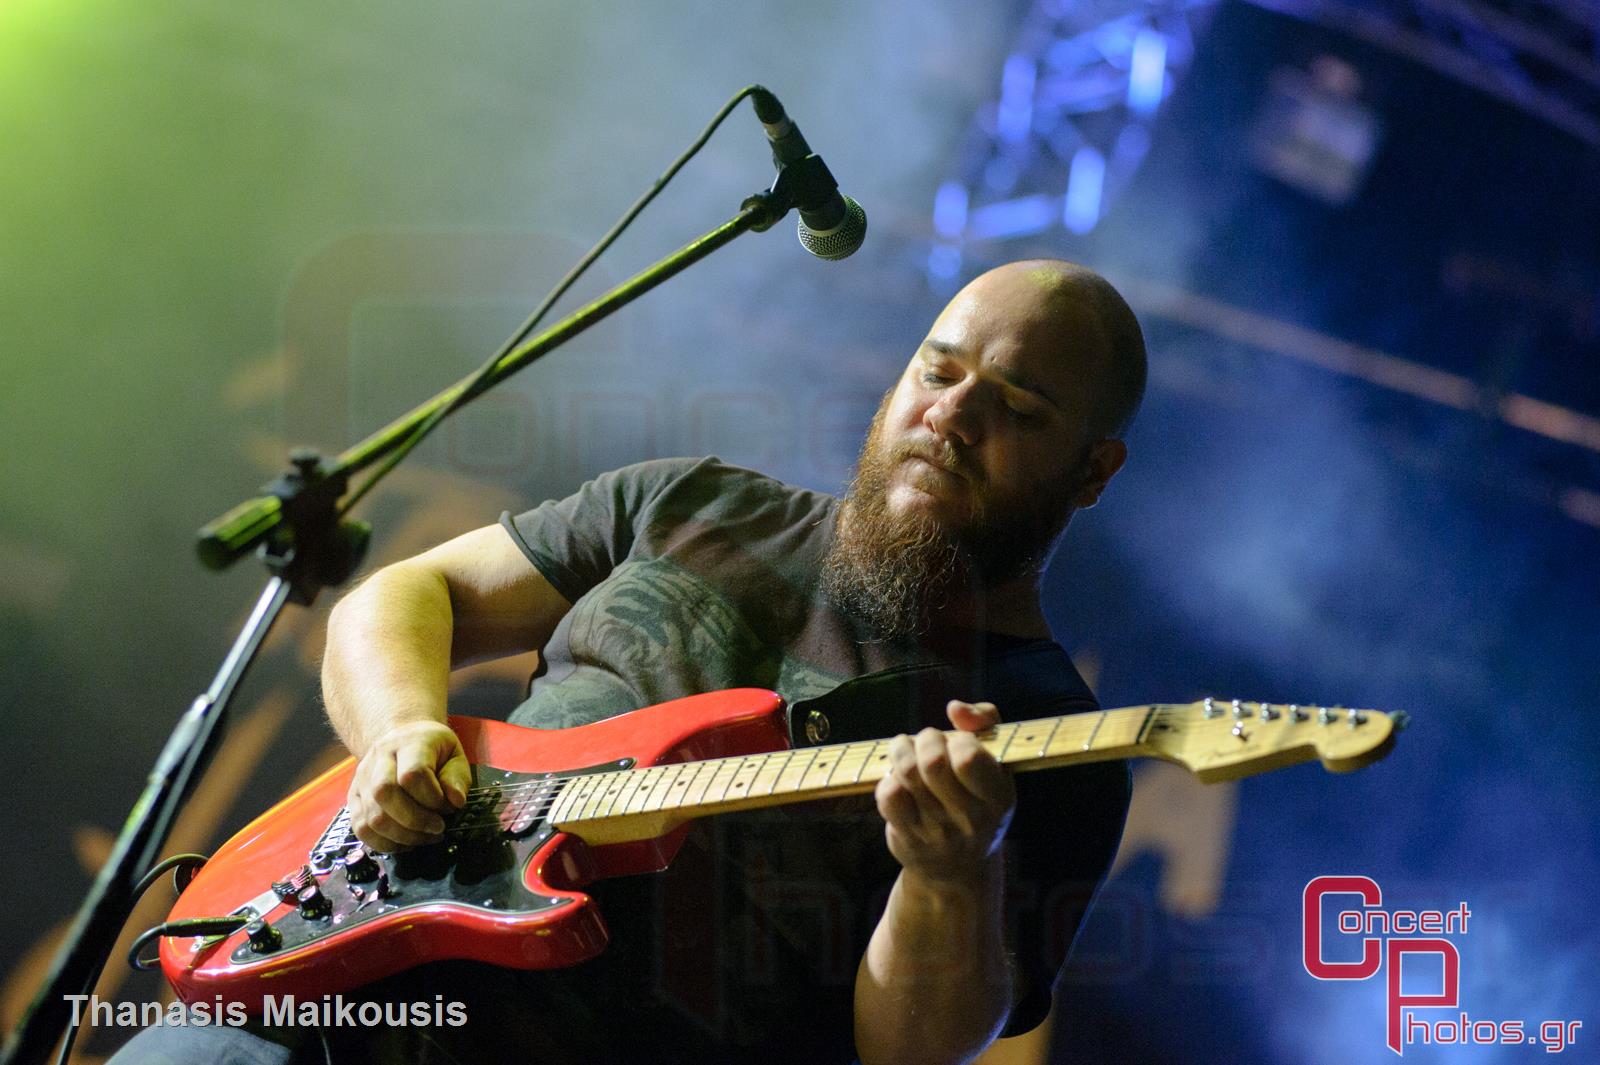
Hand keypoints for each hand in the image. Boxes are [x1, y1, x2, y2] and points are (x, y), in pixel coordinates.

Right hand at [346, 720, 471, 851]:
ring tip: (424, 837)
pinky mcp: (353, 798)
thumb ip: (457, 778)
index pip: (412, 774)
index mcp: (408, 743)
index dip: (432, 798)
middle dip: (414, 821)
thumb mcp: (454, 755)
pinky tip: (404, 842)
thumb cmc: (432, 750)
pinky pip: (360, 828)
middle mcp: (379, 759)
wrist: (401, 738)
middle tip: (436, 828)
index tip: (448, 808)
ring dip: (402, 836)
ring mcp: (362, 779)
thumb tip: (455, 802)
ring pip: (371, 816)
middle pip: (384, 794)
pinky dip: (384, 843)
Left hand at [874, 700, 1015, 883]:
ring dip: (901, 751)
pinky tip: (898, 780)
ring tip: (906, 750)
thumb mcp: (996, 762)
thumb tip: (955, 708)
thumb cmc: (977, 799)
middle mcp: (970, 819)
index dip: (957, 739)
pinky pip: (888, 796)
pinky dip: (888, 778)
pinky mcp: (908, 839)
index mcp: (998, 797)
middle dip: (925, 740)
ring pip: (906, 773)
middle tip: (927, 743)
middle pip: (931, 762)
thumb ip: (985, 722)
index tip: (958, 743)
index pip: (968, 757)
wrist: (960, 868)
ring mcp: (938, 832)